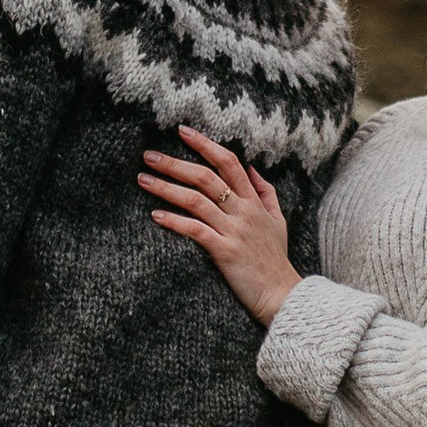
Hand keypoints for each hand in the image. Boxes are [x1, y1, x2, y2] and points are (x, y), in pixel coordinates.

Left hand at [142, 127, 301, 328]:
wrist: (283, 295)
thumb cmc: (275, 260)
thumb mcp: (278, 220)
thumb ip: (266, 192)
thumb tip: (252, 168)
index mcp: (254, 201)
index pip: (229, 162)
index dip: (205, 144)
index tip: (182, 131)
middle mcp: (243, 211)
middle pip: (206, 177)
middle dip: (175, 163)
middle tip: (149, 155)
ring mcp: (234, 231)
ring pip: (196, 201)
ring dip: (167, 188)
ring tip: (143, 180)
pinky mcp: (225, 252)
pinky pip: (196, 231)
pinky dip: (174, 221)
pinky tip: (155, 216)